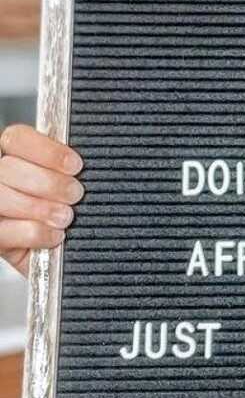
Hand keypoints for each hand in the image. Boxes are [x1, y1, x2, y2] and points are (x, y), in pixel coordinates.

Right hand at [0, 124, 84, 276]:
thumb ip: (65, 168)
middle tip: (76, 194)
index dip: (47, 150)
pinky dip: (35, 233)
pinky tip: (55, 235)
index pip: (17, 139)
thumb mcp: (68, 184)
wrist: (63, 258)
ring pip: (3, 198)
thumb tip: (82, 161)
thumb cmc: (67, 210)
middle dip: (49, 183)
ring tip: (66, 217)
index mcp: (14, 157)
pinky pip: (5, 231)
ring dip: (41, 208)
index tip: (76, 165)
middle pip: (9, 168)